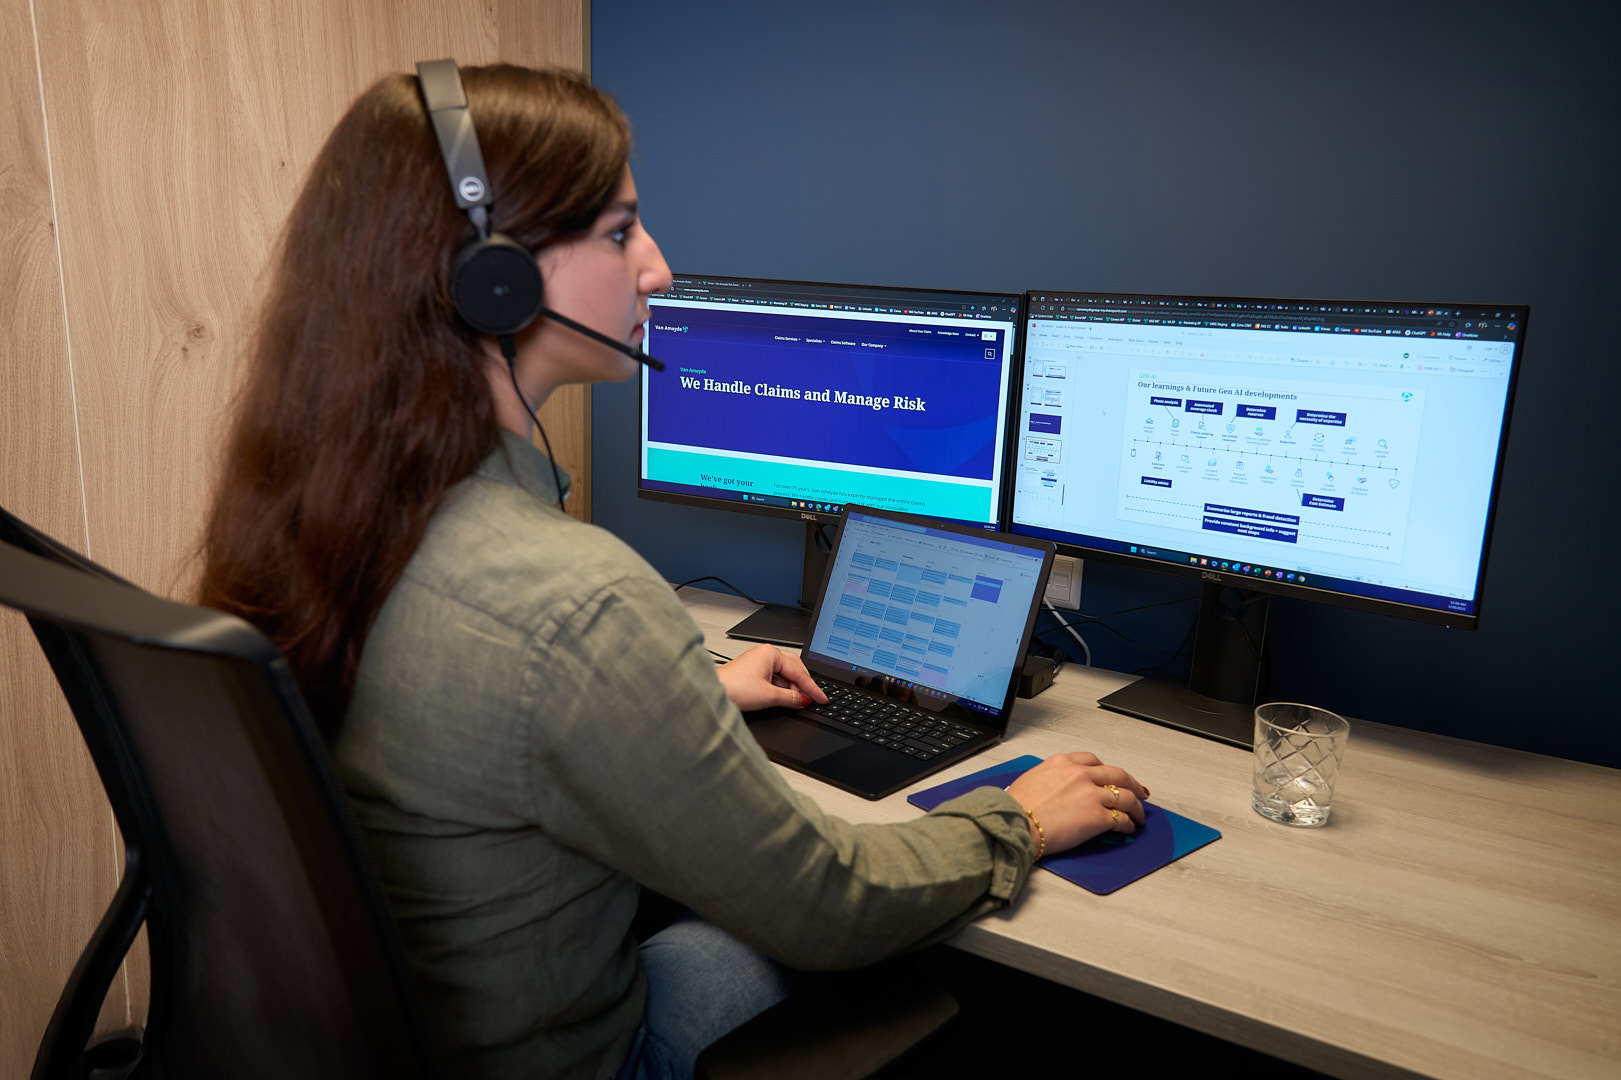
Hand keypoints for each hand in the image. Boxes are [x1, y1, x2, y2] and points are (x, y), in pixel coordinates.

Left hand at [715, 645, 828, 712]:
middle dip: (803, 686)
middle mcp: (764, 653)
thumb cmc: (733, 688)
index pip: (799, 672)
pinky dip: (781, 689)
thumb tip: (803, 700)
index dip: (813, 688)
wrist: (712, 692)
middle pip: (793, 670)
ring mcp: (758, 661)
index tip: (822, 698)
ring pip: (783, 675)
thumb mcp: (769, 696)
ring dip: (791, 689)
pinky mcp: (752, 671)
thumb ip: (791, 698)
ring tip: (797, 702)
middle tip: (813, 699)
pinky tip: (785, 698)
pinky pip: (773, 678)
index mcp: (771, 653)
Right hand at [1005, 753, 1149, 854]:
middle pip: (1117, 775)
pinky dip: (1129, 824)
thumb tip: (1056, 787)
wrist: (1015, 822)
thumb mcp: (1032, 779)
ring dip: (1136, 807)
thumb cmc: (1016, 807)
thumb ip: (1050, 778)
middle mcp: (1080, 774)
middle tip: (1139, 792)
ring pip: (1126, 796)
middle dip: (1132, 784)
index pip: (1093, 761)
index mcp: (1062, 763)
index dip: (1107, 770)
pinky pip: (1122, 818)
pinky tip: (1129, 827)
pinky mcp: (1097, 816)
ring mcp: (1091, 794)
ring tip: (1139, 815)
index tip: (1112, 776)